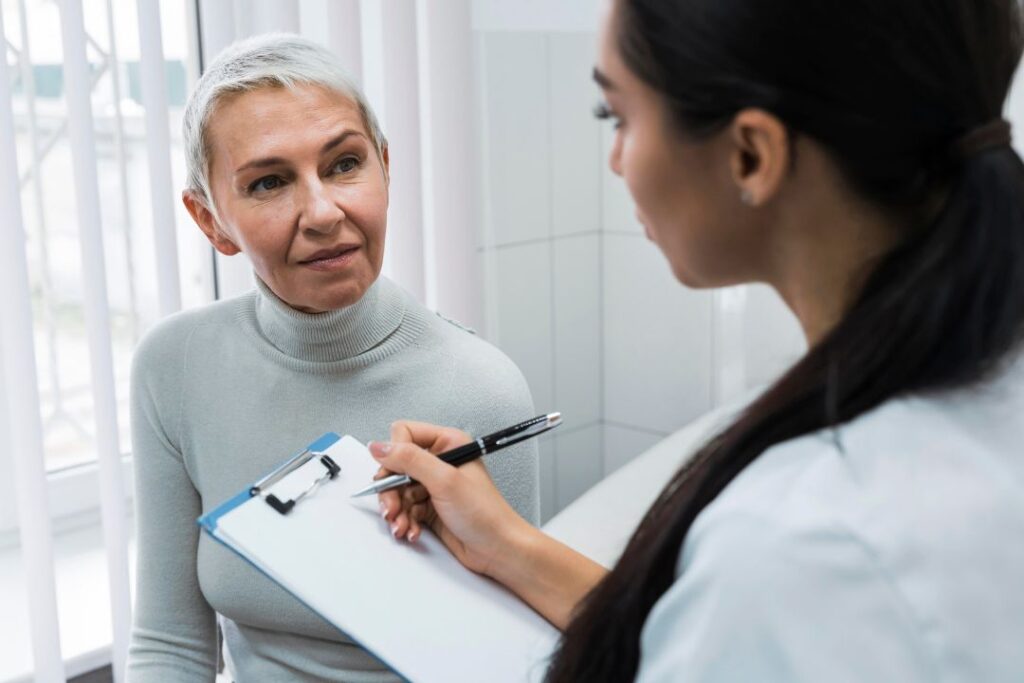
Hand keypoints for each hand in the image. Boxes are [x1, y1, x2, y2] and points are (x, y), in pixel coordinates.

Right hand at [370, 421, 531, 577]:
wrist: (498, 549)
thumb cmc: (486, 514)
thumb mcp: (445, 481)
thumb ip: (410, 460)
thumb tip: (379, 447)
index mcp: (448, 444)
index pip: (405, 434)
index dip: (395, 455)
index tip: (393, 475)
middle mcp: (440, 462)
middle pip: (397, 466)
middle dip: (391, 490)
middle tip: (392, 507)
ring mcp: (434, 486)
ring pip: (398, 490)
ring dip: (397, 510)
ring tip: (402, 524)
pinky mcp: (430, 507)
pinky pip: (405, 509)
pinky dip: (405, 521)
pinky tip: (412, 531)